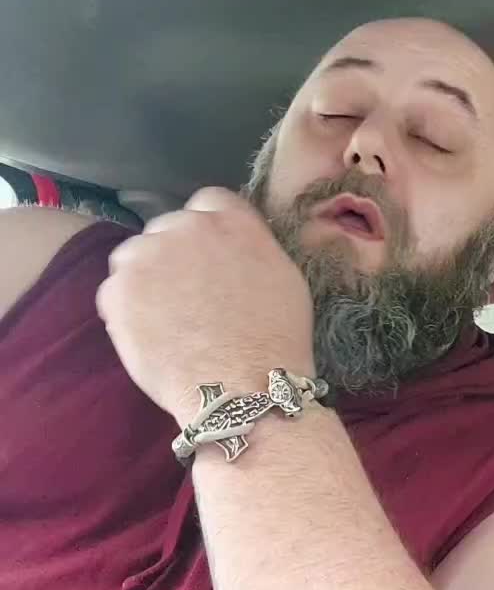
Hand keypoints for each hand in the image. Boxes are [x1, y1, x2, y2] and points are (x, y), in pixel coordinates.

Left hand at [96, 187, 314, 422]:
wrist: (242, 387)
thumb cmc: (276, 340)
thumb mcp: (283, 277)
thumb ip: (252, 248)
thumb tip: (232, 249)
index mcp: (231, 220)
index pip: (209, 202)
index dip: (207, 232)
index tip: (209, 258)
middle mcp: (187, 227)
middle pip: (168, 228)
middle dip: (174, 256)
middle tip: (187, 297)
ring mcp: (147, 256)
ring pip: (135, 256)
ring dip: (145, 278)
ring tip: (163, 318)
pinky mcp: (118, 291)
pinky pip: (114, 292)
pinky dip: (126, 310)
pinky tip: (149, 335)